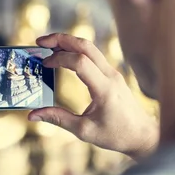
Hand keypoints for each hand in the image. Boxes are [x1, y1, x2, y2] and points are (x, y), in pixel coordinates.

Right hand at [29, 33, 158, 159]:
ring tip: (48, 46)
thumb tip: (32, 116)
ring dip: (68, 42)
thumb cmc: (115, 135)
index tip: (44, 65)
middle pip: (86, 46)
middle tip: (40, 41)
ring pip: (90, 48)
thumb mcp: (83, 131)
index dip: (59, 59)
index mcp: (104, 89)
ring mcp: (113, 73)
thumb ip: (58, 119)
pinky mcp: (112, 75)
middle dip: (61, 39)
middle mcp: (110, 76)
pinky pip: (93, 56)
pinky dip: (76, 51)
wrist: (142, 135)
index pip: (80, 63)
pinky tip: (62, 55)